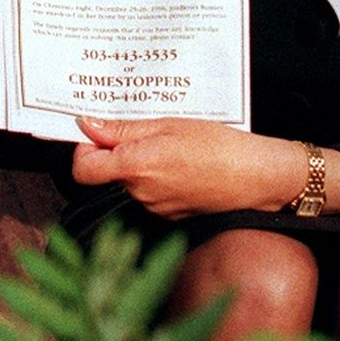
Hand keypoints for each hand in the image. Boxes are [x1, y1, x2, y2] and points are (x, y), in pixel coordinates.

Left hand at [71, 116, 300, 218]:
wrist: (256, 178)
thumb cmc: (218, 146)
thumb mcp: (169, 125)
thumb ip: (124, 129)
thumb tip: (88, 126)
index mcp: (136, 166)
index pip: (83, 169)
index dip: (84, 150)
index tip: (98, 134)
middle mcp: (140, 192)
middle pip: (107, 174)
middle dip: (118, 153)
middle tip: (145, 131)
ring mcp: (154, 208)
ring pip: (130, 183)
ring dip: (140, 165)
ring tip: (171, 146)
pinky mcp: (169, 215)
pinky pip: (150, 194)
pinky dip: (158, 179)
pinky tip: (182, 165)